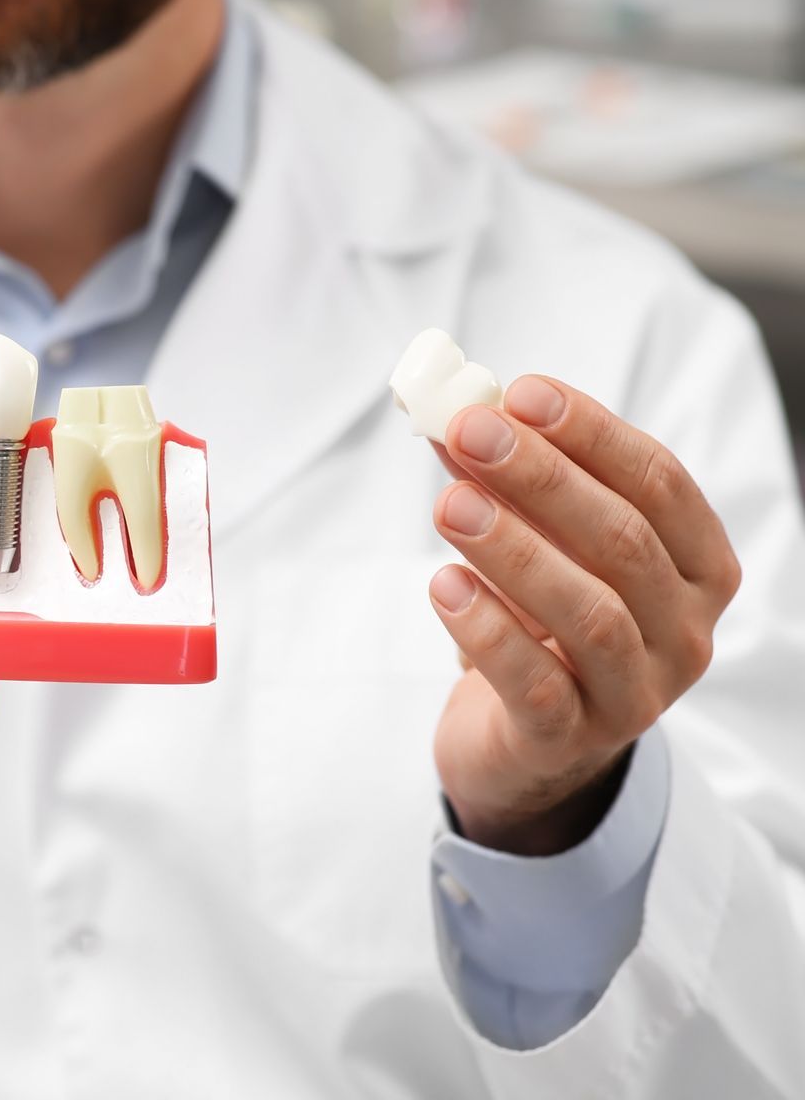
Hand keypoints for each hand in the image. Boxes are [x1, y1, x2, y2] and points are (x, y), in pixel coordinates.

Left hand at [426, 376, 740, 854]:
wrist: (524, 745)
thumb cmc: (539, 622)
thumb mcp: (532, 543)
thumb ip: (498, 480)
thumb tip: (452, 411)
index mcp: (696, 566)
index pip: (661, 483)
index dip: (592, 434)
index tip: (521, 392)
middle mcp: (684, 631)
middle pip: (624, 541)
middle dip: (543, 479)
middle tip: (470, 431)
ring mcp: (636, 693)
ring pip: (589, 614)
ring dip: (513, 549)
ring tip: (448, 504)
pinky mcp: (570, 740)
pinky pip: (535, 684)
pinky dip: (488, 629)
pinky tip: (443, 585)